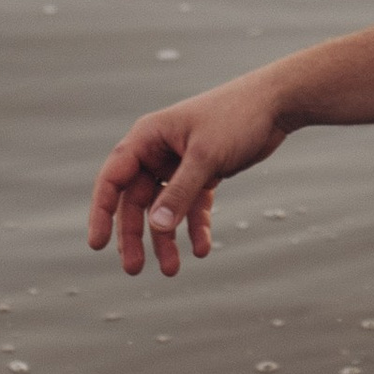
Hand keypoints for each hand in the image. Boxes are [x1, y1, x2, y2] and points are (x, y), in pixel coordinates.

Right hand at [88, 66, 292, 277]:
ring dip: (165, 239)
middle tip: (133, 269)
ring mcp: (179, 164)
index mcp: (147, 138)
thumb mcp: (205, 157)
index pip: (113, 179)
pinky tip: (202, 249)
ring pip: (163, 209)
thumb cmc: (236, 118)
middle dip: (135, 236)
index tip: (97, 244)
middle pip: (136, 201)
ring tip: (172, 270)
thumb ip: (180, 193)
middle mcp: (157, 152)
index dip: (102, 212)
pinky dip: (195, 227)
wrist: (276, 104)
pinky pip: (191, 207)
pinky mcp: (203, 173)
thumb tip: (157, 227)